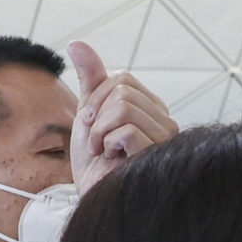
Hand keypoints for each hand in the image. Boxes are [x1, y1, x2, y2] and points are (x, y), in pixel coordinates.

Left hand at [64, 42, 175, 189]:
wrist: (92, 199)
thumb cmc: (95, 164)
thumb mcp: (89, 114)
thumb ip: (90, 79)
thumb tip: (76, 42)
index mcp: (152, 109)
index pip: (122, 79)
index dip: (96, 98)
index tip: (91, 125)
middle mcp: (165, 121)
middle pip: (122, 90)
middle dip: (96, 115)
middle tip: (96, 142)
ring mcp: (165, 139)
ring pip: (124, 106)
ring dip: (100, 131)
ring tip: (103, 152)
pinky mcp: (157, 154)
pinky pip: (125, 128)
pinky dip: (108, 143)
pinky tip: (112, 160)